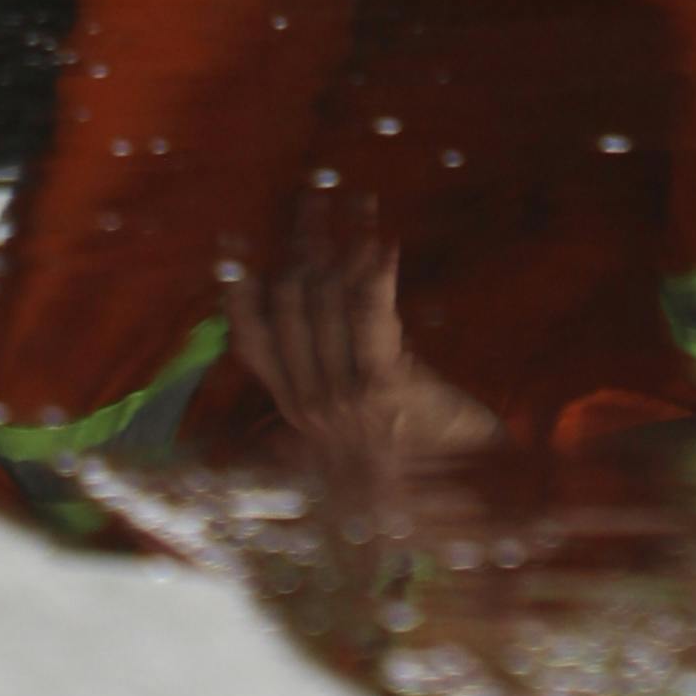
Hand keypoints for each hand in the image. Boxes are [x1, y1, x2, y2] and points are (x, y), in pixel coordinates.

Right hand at [225, 216, 503, 509]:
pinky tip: (382, 242)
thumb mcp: (351, 440)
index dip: (240, 287)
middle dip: (303, 242)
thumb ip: (312, 417)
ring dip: (342, 239)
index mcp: (294, 409)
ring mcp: (343, 396)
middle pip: (290, 301)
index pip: (251, 338)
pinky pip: (369, 317)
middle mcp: (309, 402)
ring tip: (357, 200)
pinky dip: (375, 275)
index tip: (234, 241)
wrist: (462, 500)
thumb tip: (275, 400)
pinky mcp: (384, 387)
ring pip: (328, 299)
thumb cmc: (413, 460)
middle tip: (317, 194)